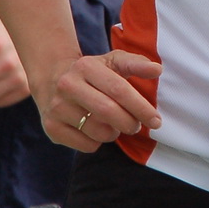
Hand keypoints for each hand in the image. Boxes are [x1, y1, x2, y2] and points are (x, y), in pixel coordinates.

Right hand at [32, 51, 162, 152]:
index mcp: (86, 67)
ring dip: (114, 133)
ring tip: (112, 124)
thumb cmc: (92, 73)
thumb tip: (157, 69)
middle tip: (136, 126)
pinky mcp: (51, 127)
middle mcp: (68, 86)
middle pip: (108, 112)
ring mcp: (57, 108)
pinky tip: (94, 130)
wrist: (52, 79)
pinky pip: (87, 145)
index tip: (156, 120)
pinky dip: (97, 142)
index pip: (119, 90)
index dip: (141, 107)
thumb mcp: (112, 62)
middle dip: (130, 123)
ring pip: (98, 132)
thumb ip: (135, 64)